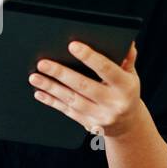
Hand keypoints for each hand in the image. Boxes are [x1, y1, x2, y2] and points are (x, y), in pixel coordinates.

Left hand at [29, 40, 146, 138]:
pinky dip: (51, 101)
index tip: (73, 46)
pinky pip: (67, 111)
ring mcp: (100, 116)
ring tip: (35, 77)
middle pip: (83, 86)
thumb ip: (127, 58)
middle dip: (61, 73)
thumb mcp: (131, 76)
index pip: (107, 69)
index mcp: (125, 87)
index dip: (89, 57)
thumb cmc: (126, 93)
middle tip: (43, 63)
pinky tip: (40, 93)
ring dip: (51, 88)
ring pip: (71, 100)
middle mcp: (113, 103)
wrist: (127, 125)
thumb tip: (126, 41)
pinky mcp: (88, 124)